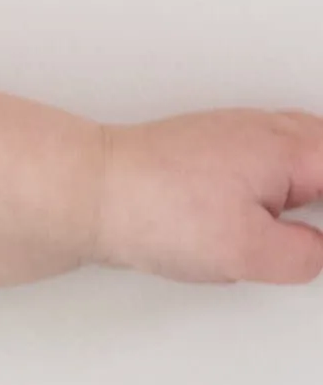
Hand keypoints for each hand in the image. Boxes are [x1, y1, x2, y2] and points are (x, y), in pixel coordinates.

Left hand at [93, 110, 322, 283]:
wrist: (85, 191)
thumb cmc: (152, 208)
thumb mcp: (247, 252)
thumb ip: (304, 255)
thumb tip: (317, 252)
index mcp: (294, 149)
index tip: (311, 243)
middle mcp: (271, 129)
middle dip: (317, 200)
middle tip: (303, 240)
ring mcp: (242, 133)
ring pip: (307, 156)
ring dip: (309, 188)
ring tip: (295, 227)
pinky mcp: (214, 146)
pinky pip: (273, 160)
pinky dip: (284, 184)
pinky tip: (271, 213)